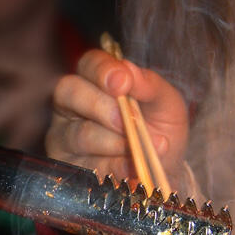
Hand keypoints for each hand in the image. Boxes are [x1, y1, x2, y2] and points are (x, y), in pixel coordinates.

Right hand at [46, 49, 188, 183]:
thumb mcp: (166, 102)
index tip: (123, 83)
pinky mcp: (71, 168)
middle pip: (69, 92)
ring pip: (80, 135)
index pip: (89, 64)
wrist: (164, 170)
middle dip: (100, 106)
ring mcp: (67, 137)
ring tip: (144, 147)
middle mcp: (74, 105)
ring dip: (114, 142)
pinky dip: (116, 166)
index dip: (102, 71)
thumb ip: (149, 85)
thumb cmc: (160, 128)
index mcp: (96, 80)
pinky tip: (135, 168)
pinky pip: (89, 166)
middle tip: (126, 121)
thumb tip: (128, 73)